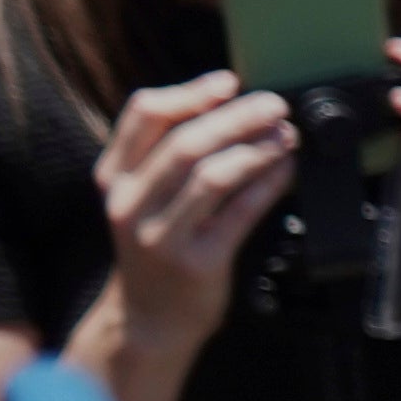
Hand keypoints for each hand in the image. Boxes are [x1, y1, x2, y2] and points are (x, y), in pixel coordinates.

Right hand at [92, 70, 296, 350]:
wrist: (149, 318)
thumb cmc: (157, 246)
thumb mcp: (144, 197)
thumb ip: (170, 154)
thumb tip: (231, 103)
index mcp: (114, 177)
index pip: (144, 115)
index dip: (191, 92)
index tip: (230, 82)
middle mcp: (130, 203)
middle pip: (186, 142)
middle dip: (237, 117)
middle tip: (274, 105)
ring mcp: (160, 236)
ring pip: (213, 176)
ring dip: (257, 149)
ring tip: (286, 135)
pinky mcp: (195, 263)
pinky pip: (239, 213)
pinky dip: (267, 185)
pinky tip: (286, 169)